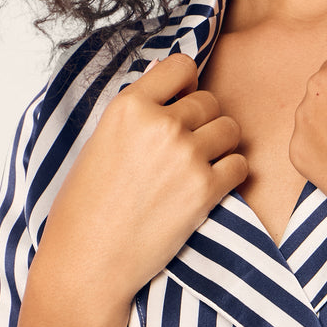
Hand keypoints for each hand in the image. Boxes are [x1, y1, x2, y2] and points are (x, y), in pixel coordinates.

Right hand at [37, 52, 247, 303]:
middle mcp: (160, 124)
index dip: (186, 84)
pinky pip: (240, 164)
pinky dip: (230, 174)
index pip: (182, 66)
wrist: (88, 260)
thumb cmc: (86, 206)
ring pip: (230, 129)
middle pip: (210, 101)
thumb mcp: (100, 141)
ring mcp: (186, 155)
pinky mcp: (205, 189)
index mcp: (128, 106)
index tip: (180, 103)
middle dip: (203, 121)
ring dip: (220, 146)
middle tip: (185, 148)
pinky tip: (208, 186)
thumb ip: (137, 112)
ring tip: (197, 167)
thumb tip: (168, 79)